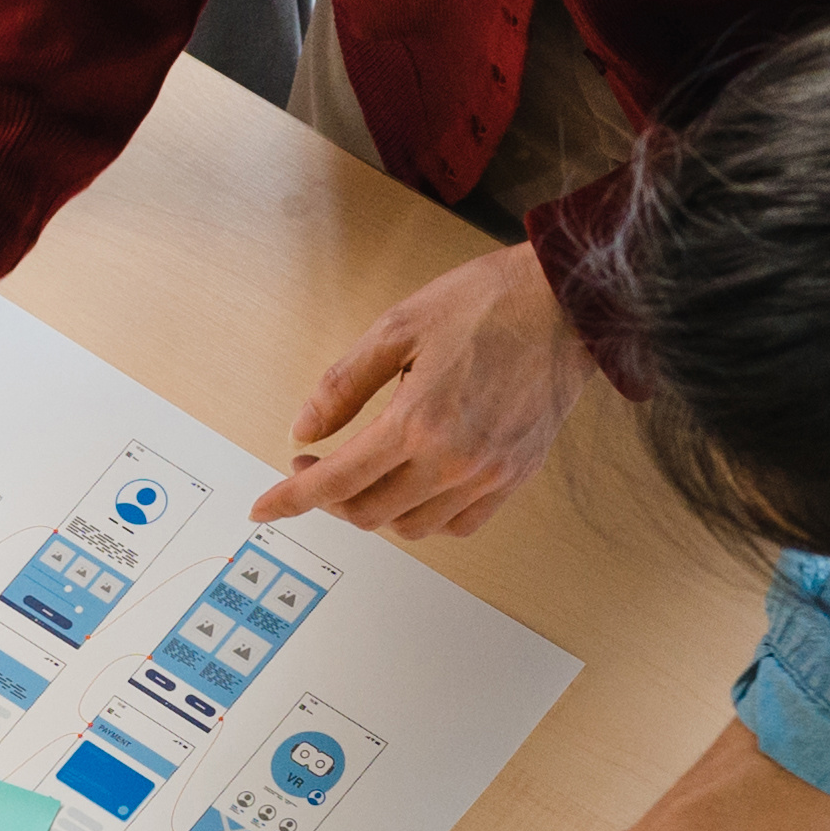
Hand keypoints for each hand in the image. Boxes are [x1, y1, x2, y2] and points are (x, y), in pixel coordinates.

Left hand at [252, 245, 581, 543]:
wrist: (564, 307)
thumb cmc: (486, 304)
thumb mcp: (397, 327)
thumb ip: (343, 384)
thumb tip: (305, 428)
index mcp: (417, 421)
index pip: (337, 480)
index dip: (293, 498)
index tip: (264, 508)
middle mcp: (453, 460)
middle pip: (369, 512)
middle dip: (330, 497)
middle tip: (316, 463)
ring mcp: (487, 475)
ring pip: (411, 526)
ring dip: (376, 509)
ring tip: (366, 473)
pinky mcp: (514, 478)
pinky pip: (458, 524)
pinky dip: (425, 516)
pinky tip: (415, 485)